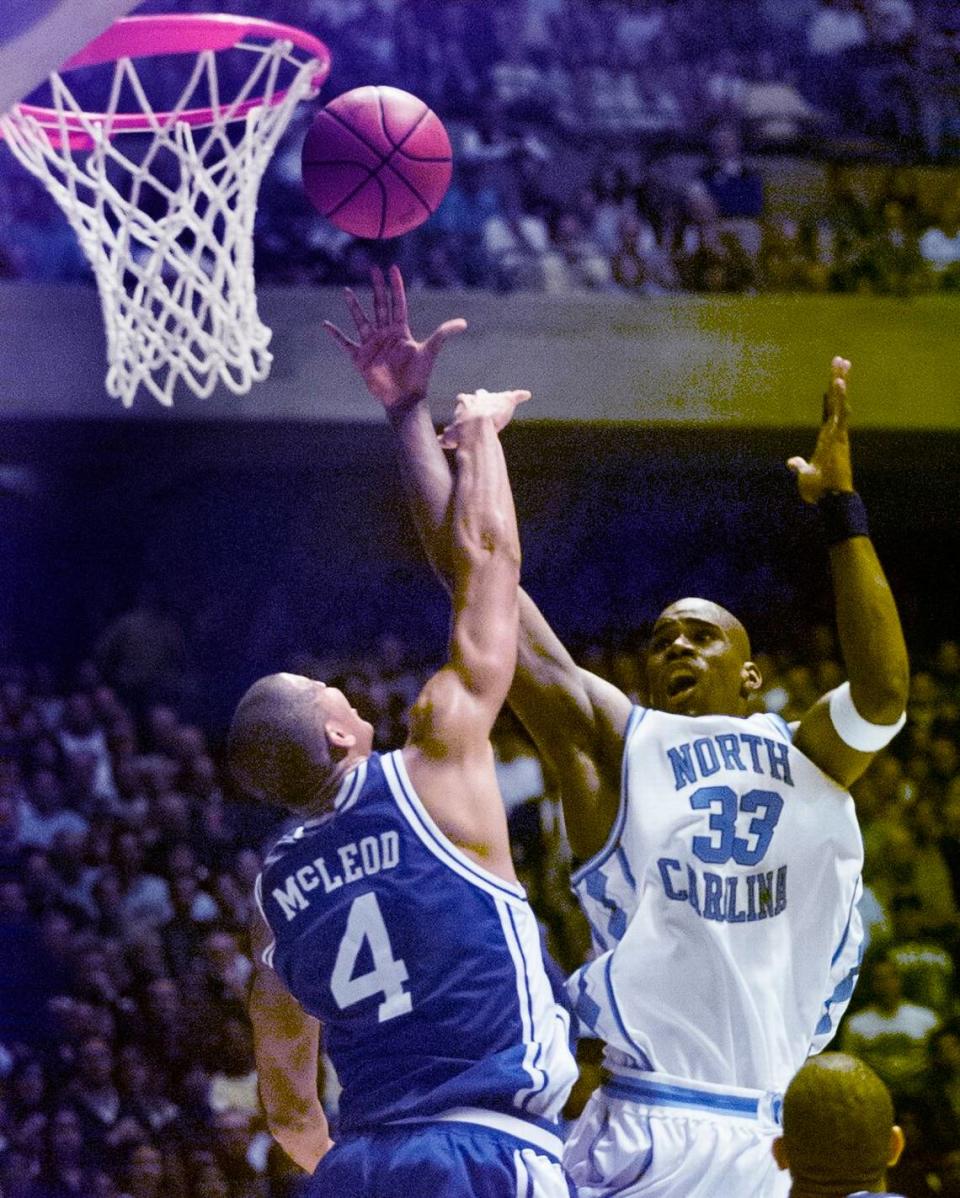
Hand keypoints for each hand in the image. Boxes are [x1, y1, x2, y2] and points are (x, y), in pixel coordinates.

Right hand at [324, 265, 466, 409]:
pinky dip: (335, 335)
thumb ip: (443, 334)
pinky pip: (345, 343)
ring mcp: (372, 345)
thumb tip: (464, 323)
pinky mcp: (360, 358)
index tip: (392, 268)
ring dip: (354, 306)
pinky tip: (325, 325)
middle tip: (372, 268)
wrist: (404, 397)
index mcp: (401, 330)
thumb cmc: (418, 376)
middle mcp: (385, 334)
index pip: (397, 303)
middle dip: (376, 287)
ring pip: (361, 320)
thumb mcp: (430, 351)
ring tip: (346, 291)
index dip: (395, 286)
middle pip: (379, 305)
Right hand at [438, 388, 530, 448]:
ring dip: (499, 398)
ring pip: (495, 395)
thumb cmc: (462, 432)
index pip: (463, 399)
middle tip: (482, 399)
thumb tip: (439, 442)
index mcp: (464, 403)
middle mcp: (478, 398)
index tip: (464, 405)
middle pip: (478, 394)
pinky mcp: (507, 400)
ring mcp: (492, 398)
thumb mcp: (450, 437)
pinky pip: (516, 396)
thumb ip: (445, 439)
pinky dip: (521, 395)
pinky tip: (526, 394)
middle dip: (480, 397)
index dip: (464, 403)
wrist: (476, 426)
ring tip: (505, 398)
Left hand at [787, 356, 854, 503]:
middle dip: (839, 379)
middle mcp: (835, 432)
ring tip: (841, 363)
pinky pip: (839, 414)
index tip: (835, 378)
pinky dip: (839, 399)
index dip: (831, 394)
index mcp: (827, 438)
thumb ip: (799, 466)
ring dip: (840, 382)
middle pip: (837, 401)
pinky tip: (838, 383)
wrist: (830, 500)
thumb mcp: (805, 474)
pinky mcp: (839, 438)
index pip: (829, 411)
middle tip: (841, 359)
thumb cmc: (820, 490)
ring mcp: (838, 434)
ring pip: (840, 403)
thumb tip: (791, 462)